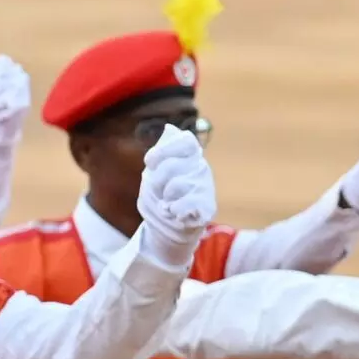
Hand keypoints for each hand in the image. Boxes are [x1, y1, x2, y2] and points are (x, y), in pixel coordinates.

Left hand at [137, 126, 216, 263]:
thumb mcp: (155, 171)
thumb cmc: (160, 197)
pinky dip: (174, 211)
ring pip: (177, 186)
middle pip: (172, 166)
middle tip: (159, 192)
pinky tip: (175, 214)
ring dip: (164, 199)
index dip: (164, 151)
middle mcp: (201, 168)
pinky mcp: (208, 207)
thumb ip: (162, 151)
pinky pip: (187, 204)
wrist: (166, 229)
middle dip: (157, 182)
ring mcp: (206, 187)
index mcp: (190, 156)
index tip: (150, 162)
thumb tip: (170, 128)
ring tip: (168, 204)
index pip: (185, 141)